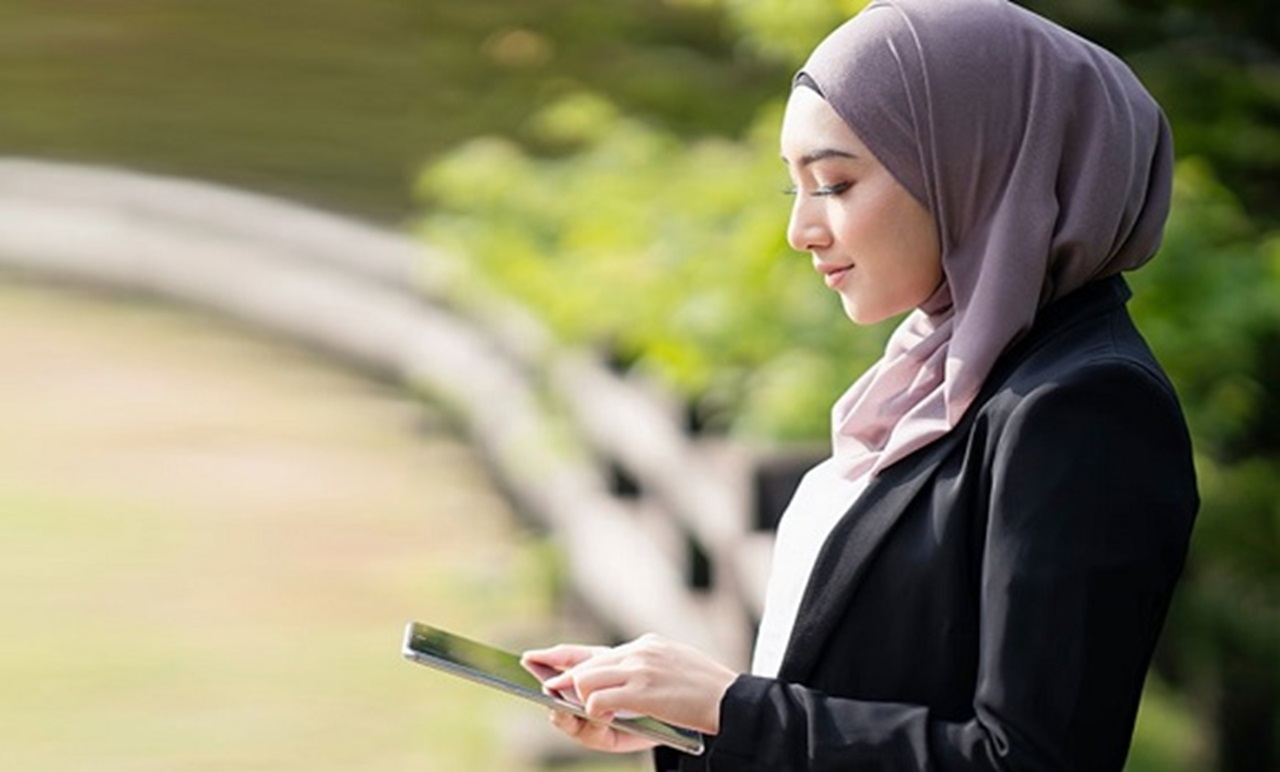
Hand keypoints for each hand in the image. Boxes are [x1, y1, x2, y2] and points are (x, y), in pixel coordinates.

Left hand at [522, 634, 737, 740]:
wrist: (732, 701)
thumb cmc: (702, 693)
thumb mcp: (669, 671)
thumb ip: (638, 673)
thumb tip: (601, 689)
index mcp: (645, 645)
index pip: (595, 650)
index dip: (563, 655)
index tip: (539, 657)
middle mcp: (640, 650)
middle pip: (585, 663)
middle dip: (562, 680)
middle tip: (545, 690)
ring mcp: (641, 668)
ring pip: (587, 679)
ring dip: (578, 697)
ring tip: (576, 709)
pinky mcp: (644, 690)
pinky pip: (601, 699)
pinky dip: (593, 709)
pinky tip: (599, 718)